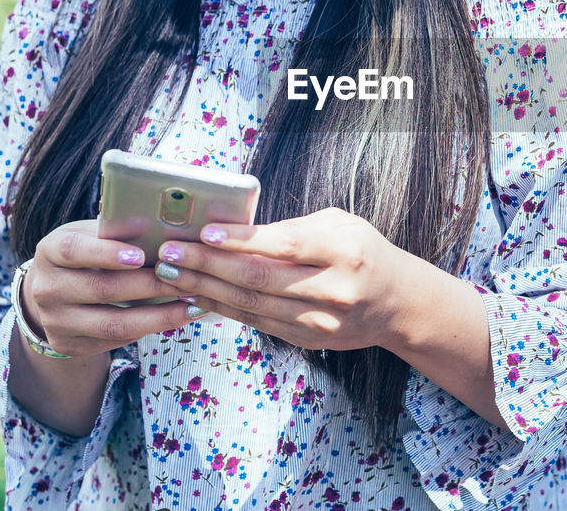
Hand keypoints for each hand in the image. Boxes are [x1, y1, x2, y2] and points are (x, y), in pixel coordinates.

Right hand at [21, 219, 203, 357]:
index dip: (107, 253)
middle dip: (151, 286)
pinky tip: (176, 317)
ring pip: (113, 324)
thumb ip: (118, 231)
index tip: (141, 256)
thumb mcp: (92, 234)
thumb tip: (162, 226)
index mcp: (50, 252)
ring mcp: (55, 322)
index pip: (74, 251)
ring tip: (192, 305)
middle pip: (102, 289)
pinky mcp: (69, 345)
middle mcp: (46, 289)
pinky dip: (150, 328)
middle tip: (187, 280)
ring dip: (159, 316)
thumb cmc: (84, 253)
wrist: (51, 290)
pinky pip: (116, 340)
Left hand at [150, 207, 418, 351]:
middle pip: (260, 279)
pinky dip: (222, 308)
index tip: (204, 233)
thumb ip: (292, 228)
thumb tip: (232, 231)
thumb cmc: (362, 251)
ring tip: (169, 274)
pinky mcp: (309, 340)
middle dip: (206, 266)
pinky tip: (196, 295)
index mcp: (345, 251)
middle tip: (167, 253)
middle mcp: (334, 290)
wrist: (398, 303)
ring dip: (204, 290)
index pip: (286, 246)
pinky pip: (256, 323)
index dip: (242, 240)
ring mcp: (321, 322)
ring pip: (251, 306)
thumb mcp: (340, 225)